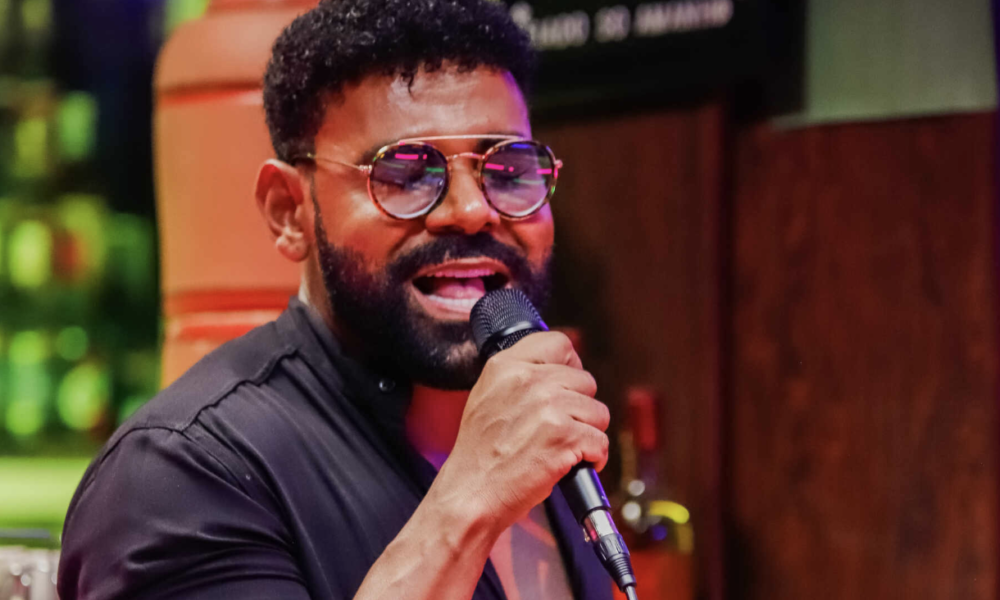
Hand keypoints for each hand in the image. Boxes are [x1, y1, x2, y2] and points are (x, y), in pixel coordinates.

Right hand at [434, 332, 610, 534]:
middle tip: (561, 430)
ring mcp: (548, 406)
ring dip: (588, 433)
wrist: (471, 494)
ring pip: (598, 412)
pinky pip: (601, 441)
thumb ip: (518, 377)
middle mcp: (528, 379)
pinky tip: (573, 465)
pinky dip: (594, 458)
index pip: (559, 344)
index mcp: (506, 366)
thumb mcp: (486, 397)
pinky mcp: (564, 436)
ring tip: (564, 449)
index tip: (569, 386)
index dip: (571, 366)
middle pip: (585, 380)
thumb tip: (557, 370)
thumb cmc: (479, 456)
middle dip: (580, 408)